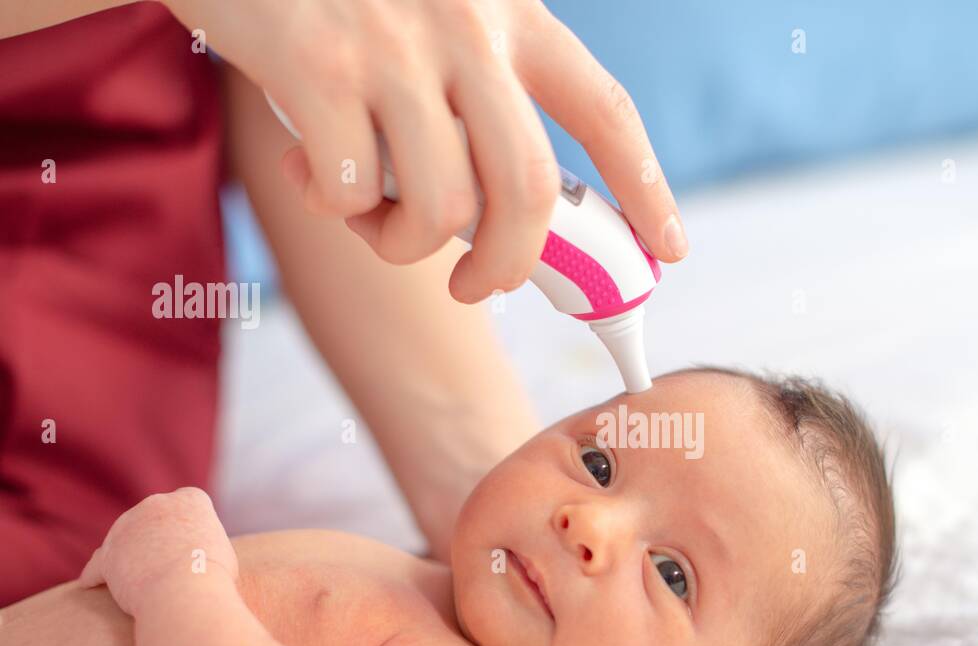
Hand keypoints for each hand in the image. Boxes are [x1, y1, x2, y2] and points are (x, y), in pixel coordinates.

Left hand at [77, 487, 237, 616]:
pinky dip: (96, 574)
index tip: (193, 541)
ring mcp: (128, 526)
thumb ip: (204, 543)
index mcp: (190, 499)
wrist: (185, 592)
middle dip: (157, 535)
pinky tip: (88, 584)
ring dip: (128, 554)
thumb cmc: (213, 578)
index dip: (190, 522)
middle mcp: (157, 504)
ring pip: (125, 539)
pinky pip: (99, 563)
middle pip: (154, 517)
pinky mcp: (109, 553)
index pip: (189, 502)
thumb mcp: (222, 551)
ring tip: (134, 577)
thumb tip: (193, 554)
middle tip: (168, 563)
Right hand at [165, 0, 686, 291]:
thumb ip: (482, 95)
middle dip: (508, 266)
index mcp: (510, 14)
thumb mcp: (438, 20)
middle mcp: (466, 28)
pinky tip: (308, 172)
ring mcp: (393, 47)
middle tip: (476, 286)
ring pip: (442, 209)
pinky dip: (336, 207)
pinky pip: (356, 192)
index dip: (645, 189)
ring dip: (401, 242)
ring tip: (367, 211)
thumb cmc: (344, 0)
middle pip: (527, 191)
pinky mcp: (319, 66)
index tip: (669, 251)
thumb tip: (509, 220)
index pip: (605, 110)